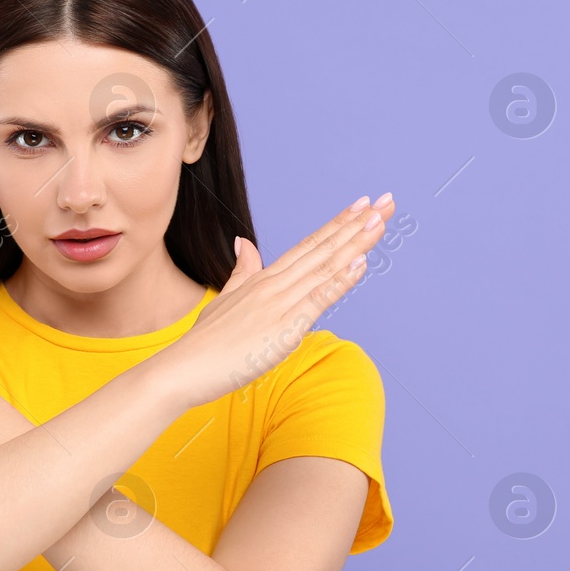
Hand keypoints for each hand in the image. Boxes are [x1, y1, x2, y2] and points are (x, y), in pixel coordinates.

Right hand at [152, 193, 394, 407]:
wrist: (182, 369)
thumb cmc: (203, 343)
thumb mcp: (224, 299)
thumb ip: (241, 270)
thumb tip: (244, 242)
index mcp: (264, 278)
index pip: (309, 245)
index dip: (337, 224)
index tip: (362, 205)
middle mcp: (275, 285)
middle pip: (323, 249)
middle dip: (357, 225)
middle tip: (387, 202)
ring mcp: (280, 304)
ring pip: (325, 268)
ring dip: (355, 244)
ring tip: (380, 220)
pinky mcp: (283, 328)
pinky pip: (317, 300)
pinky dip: (340, 281)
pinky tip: (361, 264)